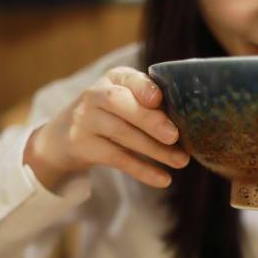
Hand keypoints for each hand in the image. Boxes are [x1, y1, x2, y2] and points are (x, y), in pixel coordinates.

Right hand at [25, 67, 189, 189]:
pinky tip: (163, 179)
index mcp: (114, 78)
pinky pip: (116, 158)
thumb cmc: (113, 115)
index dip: (142, 87)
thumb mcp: (127, 101)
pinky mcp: (84, 146)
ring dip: (154, 149)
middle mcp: (95, 95)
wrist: (65, 137)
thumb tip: (192, 121)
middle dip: (149, 120)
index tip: (159, 99)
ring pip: (121, 133)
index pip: (127, 78)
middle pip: (119, 104)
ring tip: (181, 161)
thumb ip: (152, 104)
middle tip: (175, 136)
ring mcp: (85, 121)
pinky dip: (141, 169)